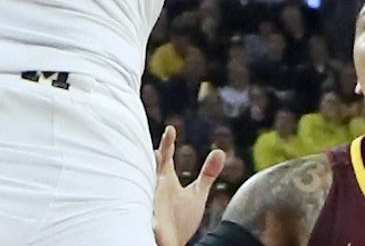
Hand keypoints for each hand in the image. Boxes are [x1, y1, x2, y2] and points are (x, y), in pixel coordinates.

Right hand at [151, 125, 227, 245]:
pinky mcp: (153, 221)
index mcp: (166, 180)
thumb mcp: (196, 193)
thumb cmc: (181, 217)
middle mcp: (157, 188)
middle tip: (156, 147)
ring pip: (144, 186)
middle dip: (152, 159)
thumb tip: (220, 151)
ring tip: (149, 165)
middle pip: (152, 167)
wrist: (172, 242)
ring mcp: (153, 204)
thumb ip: (207, 173)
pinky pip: (147, 214)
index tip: (171, 129)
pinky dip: (147, 211)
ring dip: (144, 179)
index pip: (166, 157)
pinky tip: (151, 212)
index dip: (168, 144)